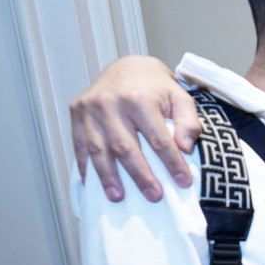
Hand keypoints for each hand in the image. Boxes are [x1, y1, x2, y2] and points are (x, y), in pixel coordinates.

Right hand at [70, 55, 200, 201]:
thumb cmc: (156, 87)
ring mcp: (89, 109)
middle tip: (154, 196)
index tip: (183, 182)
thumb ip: (188, 121)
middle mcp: (110, 103)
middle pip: (126, 148)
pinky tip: (94, 183)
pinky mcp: (76, 114)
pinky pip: (79, 144)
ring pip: (99, 149)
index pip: (158, 139)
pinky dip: (86, 166)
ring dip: (108, 177)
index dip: (172, 163)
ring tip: (118, 197)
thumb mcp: (180, 97)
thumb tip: (186, 148)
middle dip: (141, 176)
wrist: (127, 66)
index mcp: (139, 99)